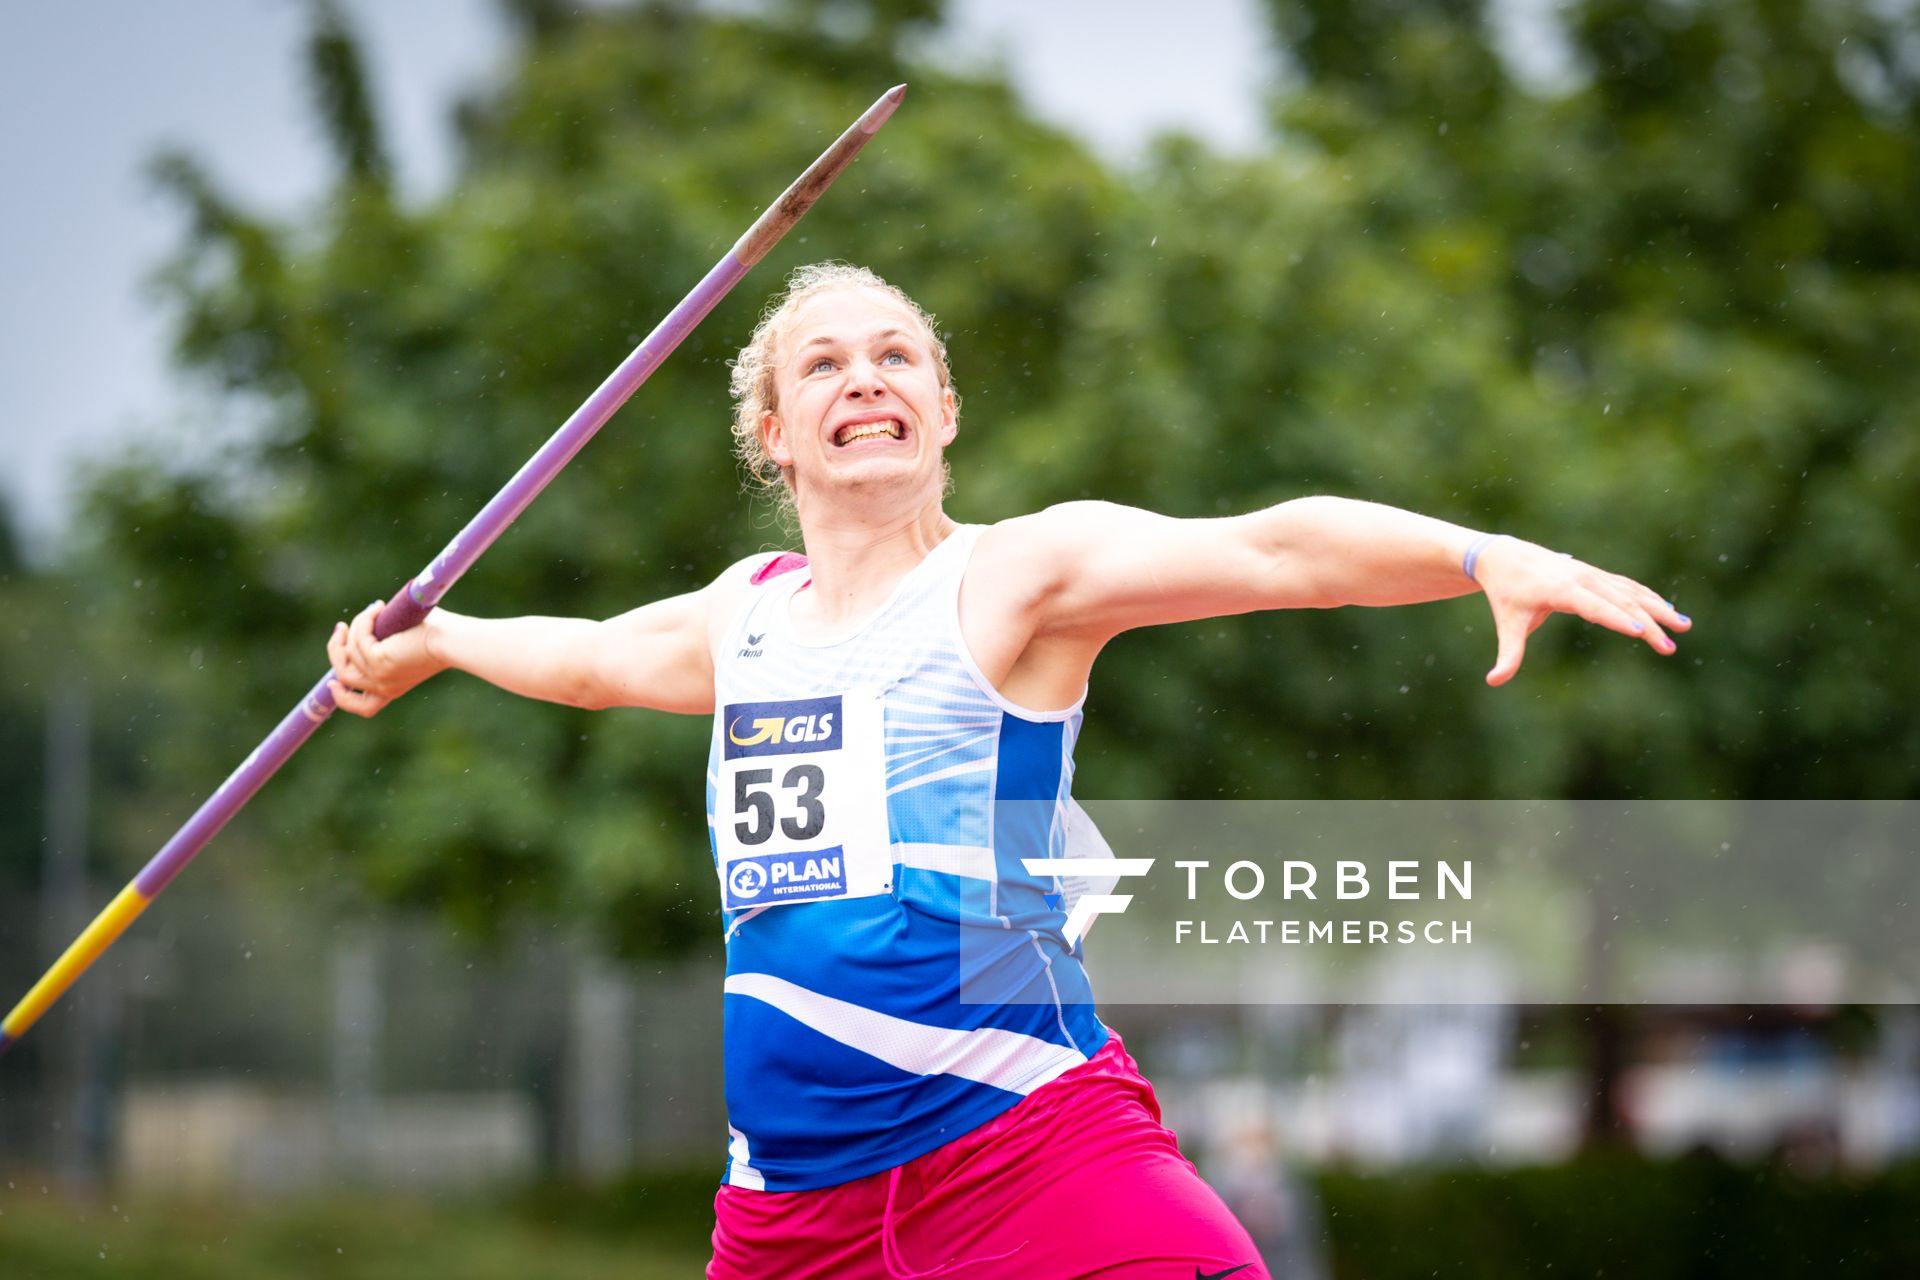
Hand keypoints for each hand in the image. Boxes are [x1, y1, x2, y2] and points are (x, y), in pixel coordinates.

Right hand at [326, 599, 446, 716]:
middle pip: (343, 677)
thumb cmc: (442, 635)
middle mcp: (384, 688)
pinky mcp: (378, 662)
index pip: (363, 706)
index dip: (342, 698)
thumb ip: (387, 638)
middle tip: (341, 627)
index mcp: (393, 688)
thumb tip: (374, 616)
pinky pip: (359, 639)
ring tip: (375, 609)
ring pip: (347, 654)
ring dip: (356, 627)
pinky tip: (379, 607)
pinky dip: (364, 620)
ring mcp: (379, 678)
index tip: (332, 684)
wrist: (454, 640)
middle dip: (335, 650)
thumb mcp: (407, 642)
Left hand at [1473, 538, 1690, 685]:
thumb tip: (1493, 682)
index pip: (1594, 606)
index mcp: (1561, 591)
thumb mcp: (1507, 623)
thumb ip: (1508, 654)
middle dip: (1648, 624)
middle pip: (1621, 602)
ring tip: (1685, 626)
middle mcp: (1582, 579)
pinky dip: (1649, 598)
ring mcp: (1592, 574)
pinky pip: (1628, 586)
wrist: (1504, 556)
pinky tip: (1667, 611)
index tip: (1640, 633)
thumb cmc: (1506, 593)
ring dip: (1659, 608)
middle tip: (1669, 647)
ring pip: (1631, 592)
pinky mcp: (1597, 574)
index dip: (1617, 619)